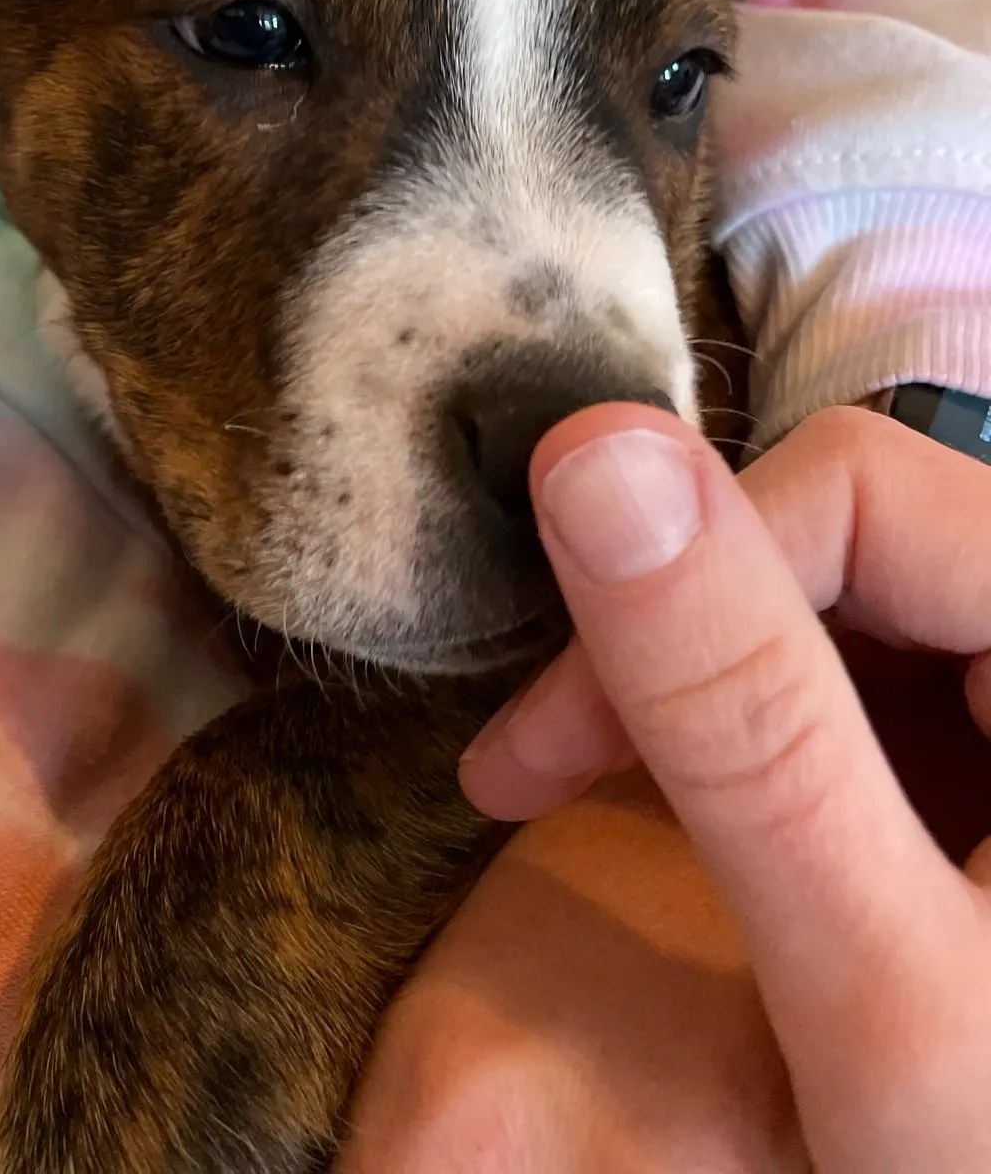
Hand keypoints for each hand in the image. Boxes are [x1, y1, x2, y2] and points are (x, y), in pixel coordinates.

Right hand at [448, 405, 990, 1172]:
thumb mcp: (881, 982)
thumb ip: (744, 721)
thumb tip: (587, 442)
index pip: (857, 486)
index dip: (676, 578)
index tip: (543, 751)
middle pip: (848, 531)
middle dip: (672, 637)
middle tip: (544, 770)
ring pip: (846, 593)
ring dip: (702, 684)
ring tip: (599, 789)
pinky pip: (876, 668)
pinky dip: (761, 725)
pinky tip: (705, 809)